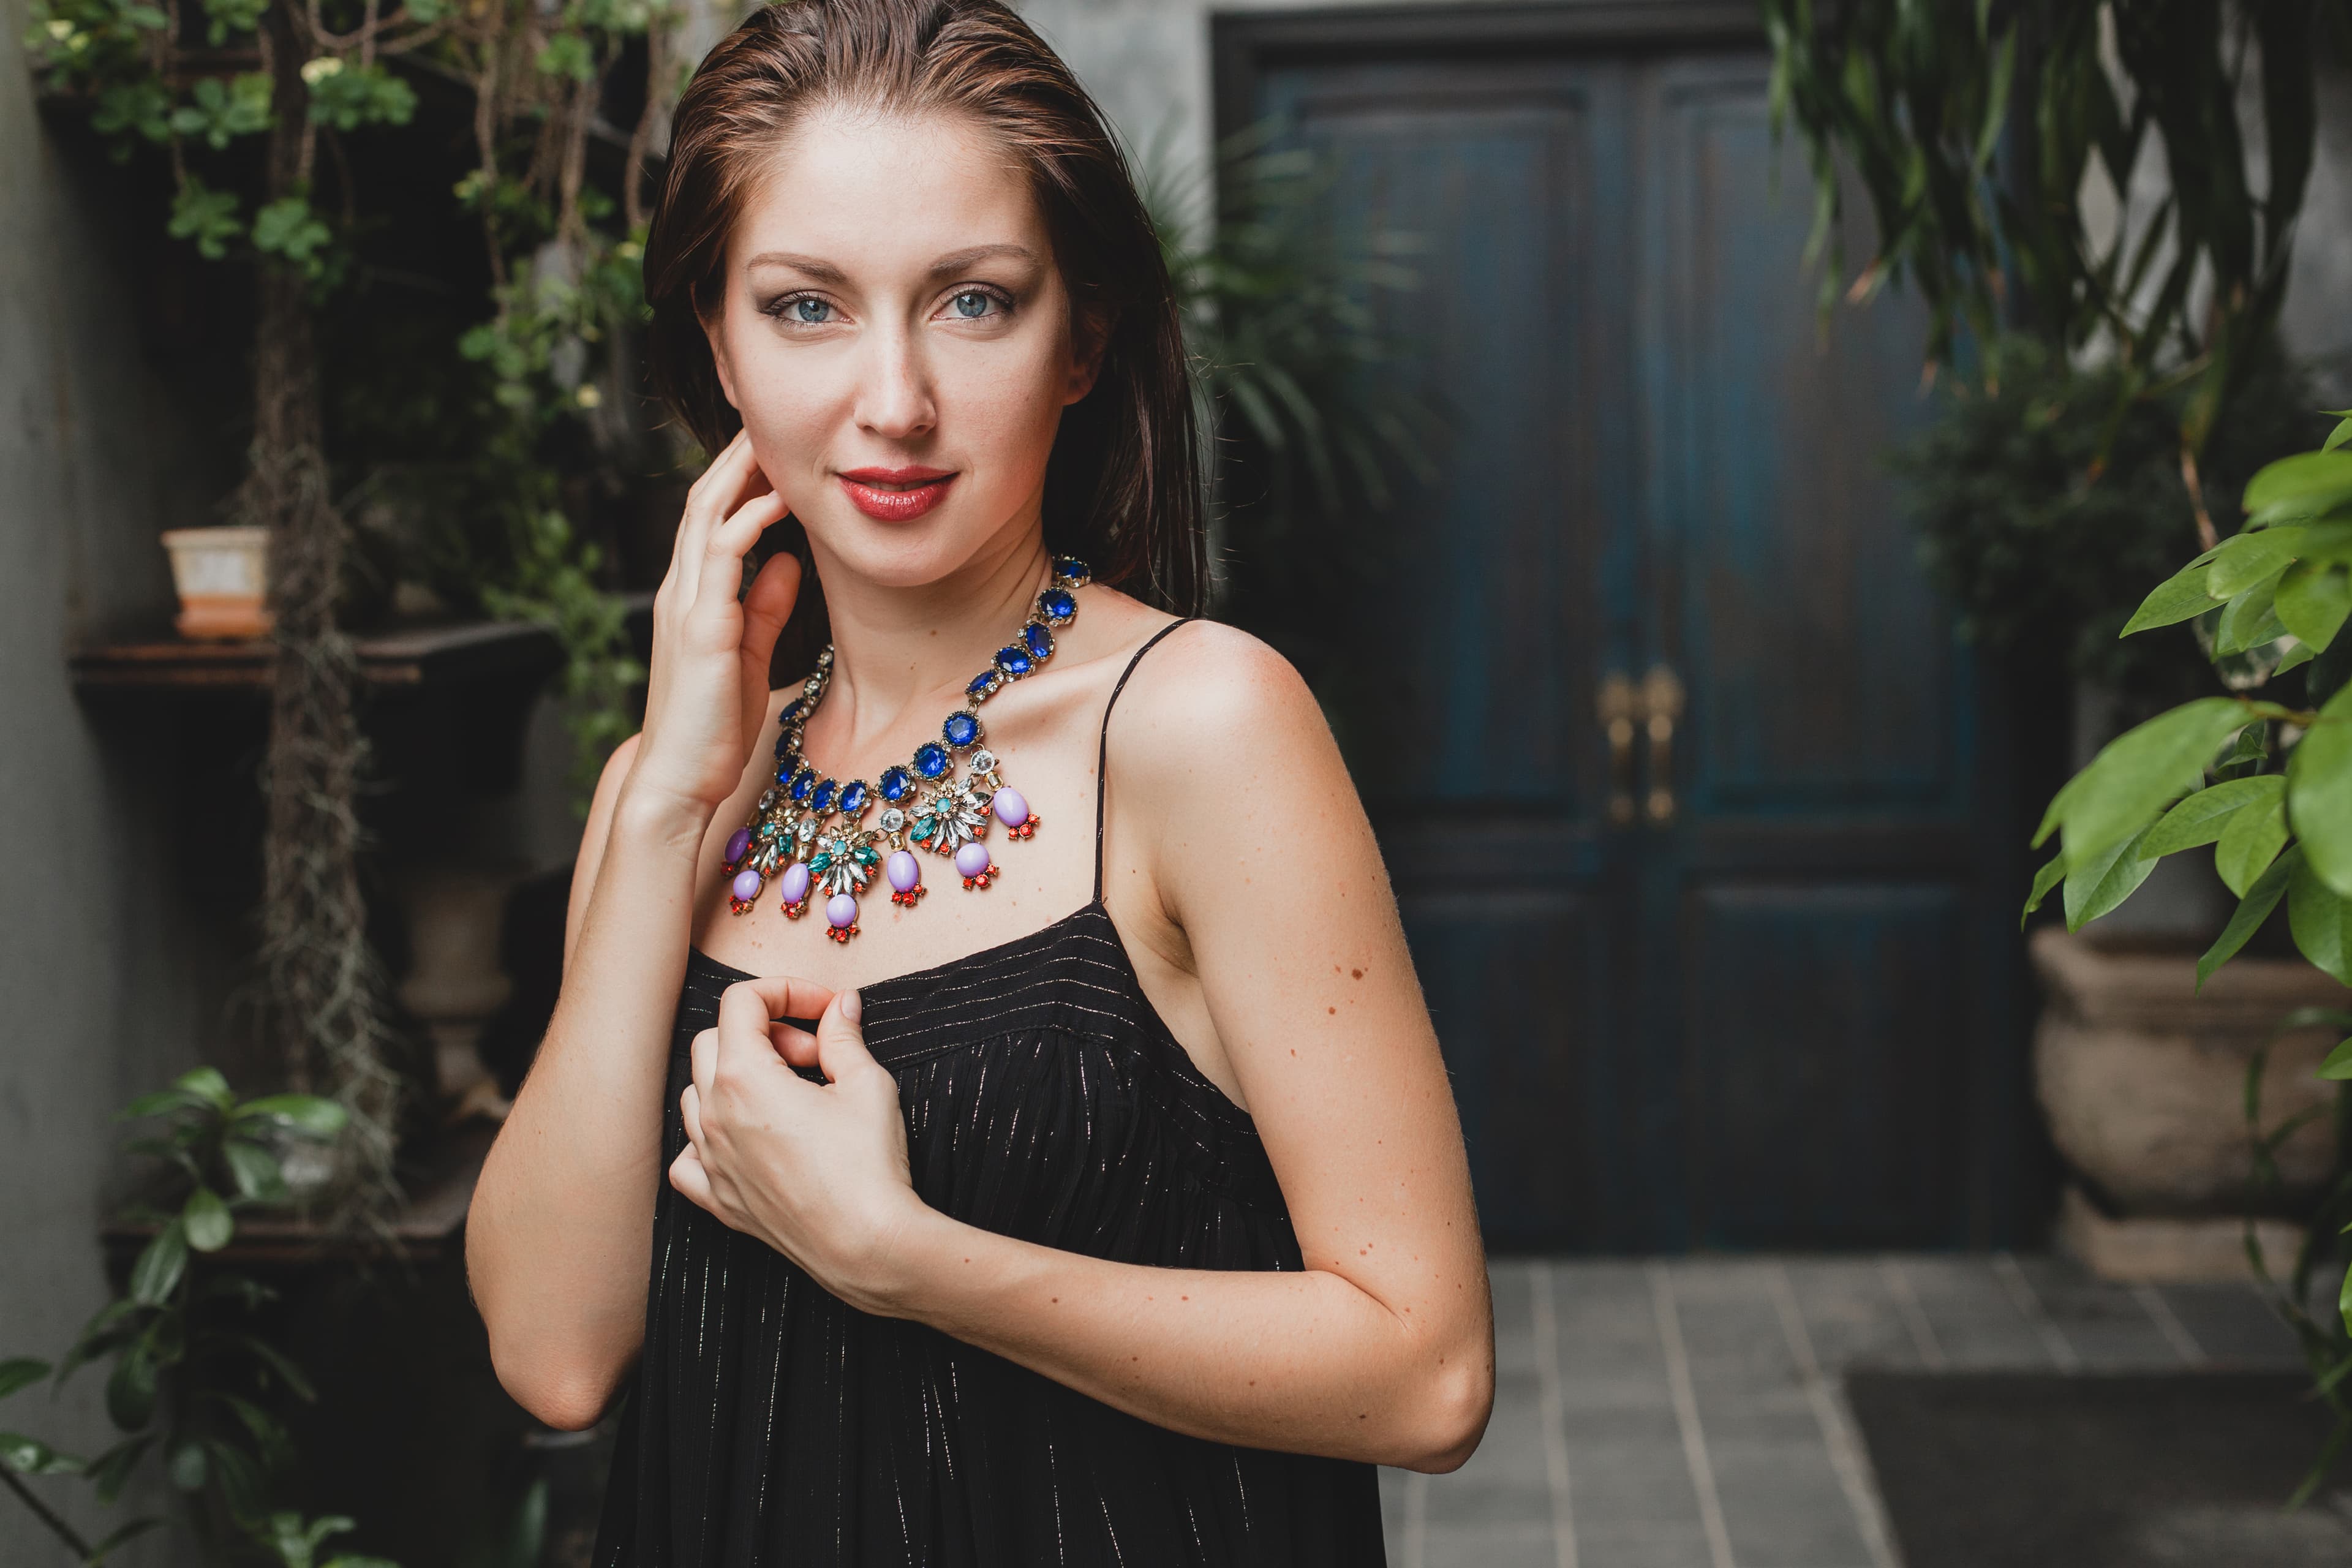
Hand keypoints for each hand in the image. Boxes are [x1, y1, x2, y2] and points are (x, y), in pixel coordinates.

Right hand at [626, 430, 802, 822]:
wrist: (680, 781)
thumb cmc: (714, 727)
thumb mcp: (747, 653)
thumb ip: (763, 606)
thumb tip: (786, 560)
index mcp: (693, 597)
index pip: (710, 519)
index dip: (738, 478)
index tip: (774, 446)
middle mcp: (682, 592)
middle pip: (703, 502)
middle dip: (736, 459)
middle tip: (770, 420)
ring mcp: (687, 606)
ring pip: (706, 517)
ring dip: (741, 475)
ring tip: (775, 440)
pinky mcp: (703, 628)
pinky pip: (721, 558)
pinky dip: (748, 522)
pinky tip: (779, 500)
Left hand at [669, 978, 929, 1314]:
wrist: (868, 1246)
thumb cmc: (868, 1165)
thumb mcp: (867, 1083)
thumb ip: (844, 1036)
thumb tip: (841, 1006)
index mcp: (743, 1078)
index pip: (742, 1002)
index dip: (787, 991)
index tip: (824, 1008)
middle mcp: (713, 1116)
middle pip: (713, 1041)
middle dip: (764, 1033)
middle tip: (813, 1054)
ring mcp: (710, 1161)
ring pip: (695, 1094)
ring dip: (735, 1078)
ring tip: (788, 1094)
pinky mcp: (718, 1200)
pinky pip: (688, 1156)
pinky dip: (709, 1137)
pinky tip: (748, 1139)